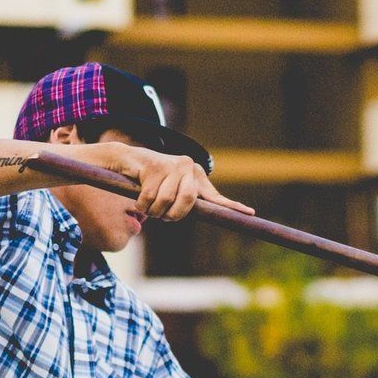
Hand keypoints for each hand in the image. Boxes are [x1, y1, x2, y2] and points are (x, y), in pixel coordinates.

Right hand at [112, 147, 253, 221]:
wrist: (127, 161)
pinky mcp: (154, 166)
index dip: (231, 206)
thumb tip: (204, 213)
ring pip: (165, 200)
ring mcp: (171, 165)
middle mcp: (187, 167)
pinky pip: (149, 197)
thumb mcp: (172, 190)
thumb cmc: (151, 181)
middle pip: (187, 201)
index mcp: (195, 176)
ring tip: (149, 206)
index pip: (215, 196)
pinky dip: (141, 204)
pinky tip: (139, 198)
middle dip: (172, 215)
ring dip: (154, 211)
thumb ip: (186, 200)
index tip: (249, 213)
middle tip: (163, 216)